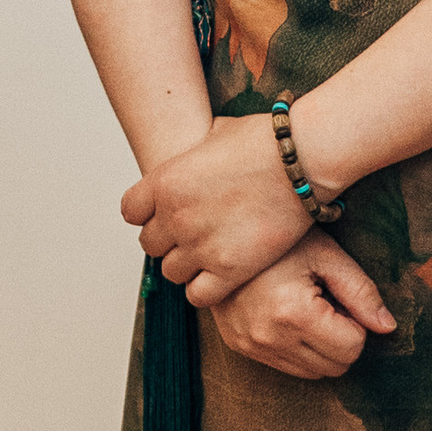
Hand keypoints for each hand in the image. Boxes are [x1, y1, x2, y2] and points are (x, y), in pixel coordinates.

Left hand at [123, 113, 312, 305]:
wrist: (300, 159)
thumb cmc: (263, 142)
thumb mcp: (212, 136)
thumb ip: (193, 155)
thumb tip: (196, 154)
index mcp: (164, 182)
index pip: (131, 212)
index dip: (148, 215)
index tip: (164, 215)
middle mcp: (174, 217)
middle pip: (151, 245)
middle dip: (168, 241)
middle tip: (192, 236)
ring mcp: (200, 245)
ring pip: (171, 272)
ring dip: (186, 266)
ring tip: (208, 256)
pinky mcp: (229, 270)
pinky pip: (198, 295)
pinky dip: (204, 289)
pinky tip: (220, 276)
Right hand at [210, 234, 395, 379]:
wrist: (224, 232)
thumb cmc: (282, 239)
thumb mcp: (327, 256)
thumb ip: (361, 292)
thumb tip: (388, 327)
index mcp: (293, 313)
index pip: (352, 347)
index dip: (356, 322)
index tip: (339, 297)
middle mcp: (269, 337)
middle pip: (335, 366)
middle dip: (341, 338)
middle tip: (326, 303)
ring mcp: (251, 345)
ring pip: (312, 373)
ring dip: (320, 347)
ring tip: (307, 308)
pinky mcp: (239, 346)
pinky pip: (286, 367)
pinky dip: (297, 348)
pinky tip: (288, 316)